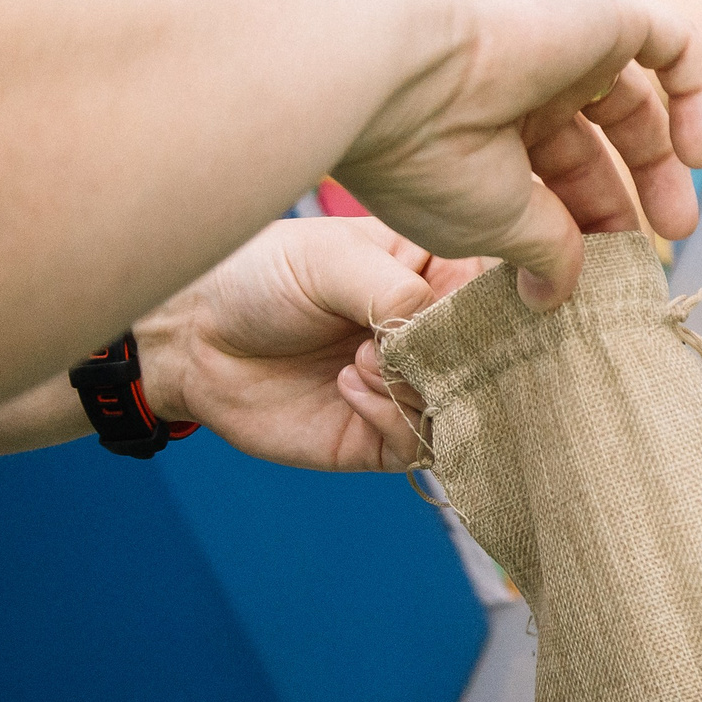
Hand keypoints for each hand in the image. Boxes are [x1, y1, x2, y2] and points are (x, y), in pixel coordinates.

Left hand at [134, 217, 487, 471]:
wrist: (190, 338)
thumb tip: (448, 336)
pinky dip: (392, 417)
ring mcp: (411, 388)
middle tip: (422, 343)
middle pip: (497, 357)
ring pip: (465, 407)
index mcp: (438, 273)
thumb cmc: (260, 276)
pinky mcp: (380, 437)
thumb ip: (398, 291)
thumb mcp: (332, 258)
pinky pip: (419, 444)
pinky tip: (347, 384)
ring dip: (421, 385)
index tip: (494, 306)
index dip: (510, 302)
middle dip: (472, 355)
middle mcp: (435, 334)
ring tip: (364, 358)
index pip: (504, 291)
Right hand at [334, 0, 701, 304]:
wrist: (396, 63)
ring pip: (633, 97)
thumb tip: (556, 295)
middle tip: (652, 251)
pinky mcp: (600, 11)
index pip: (548, 174)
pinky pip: (673, 43)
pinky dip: (696, 94)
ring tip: (681, 225)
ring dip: (663, 161)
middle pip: (591, 141)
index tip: (596, 277)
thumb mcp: (492, 223)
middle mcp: (519, 79)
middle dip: (623, 198)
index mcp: (481, 125)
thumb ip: (543, 250)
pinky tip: (695, 155)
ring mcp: (561, 41)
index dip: (581, 223)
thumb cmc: (429, 154)